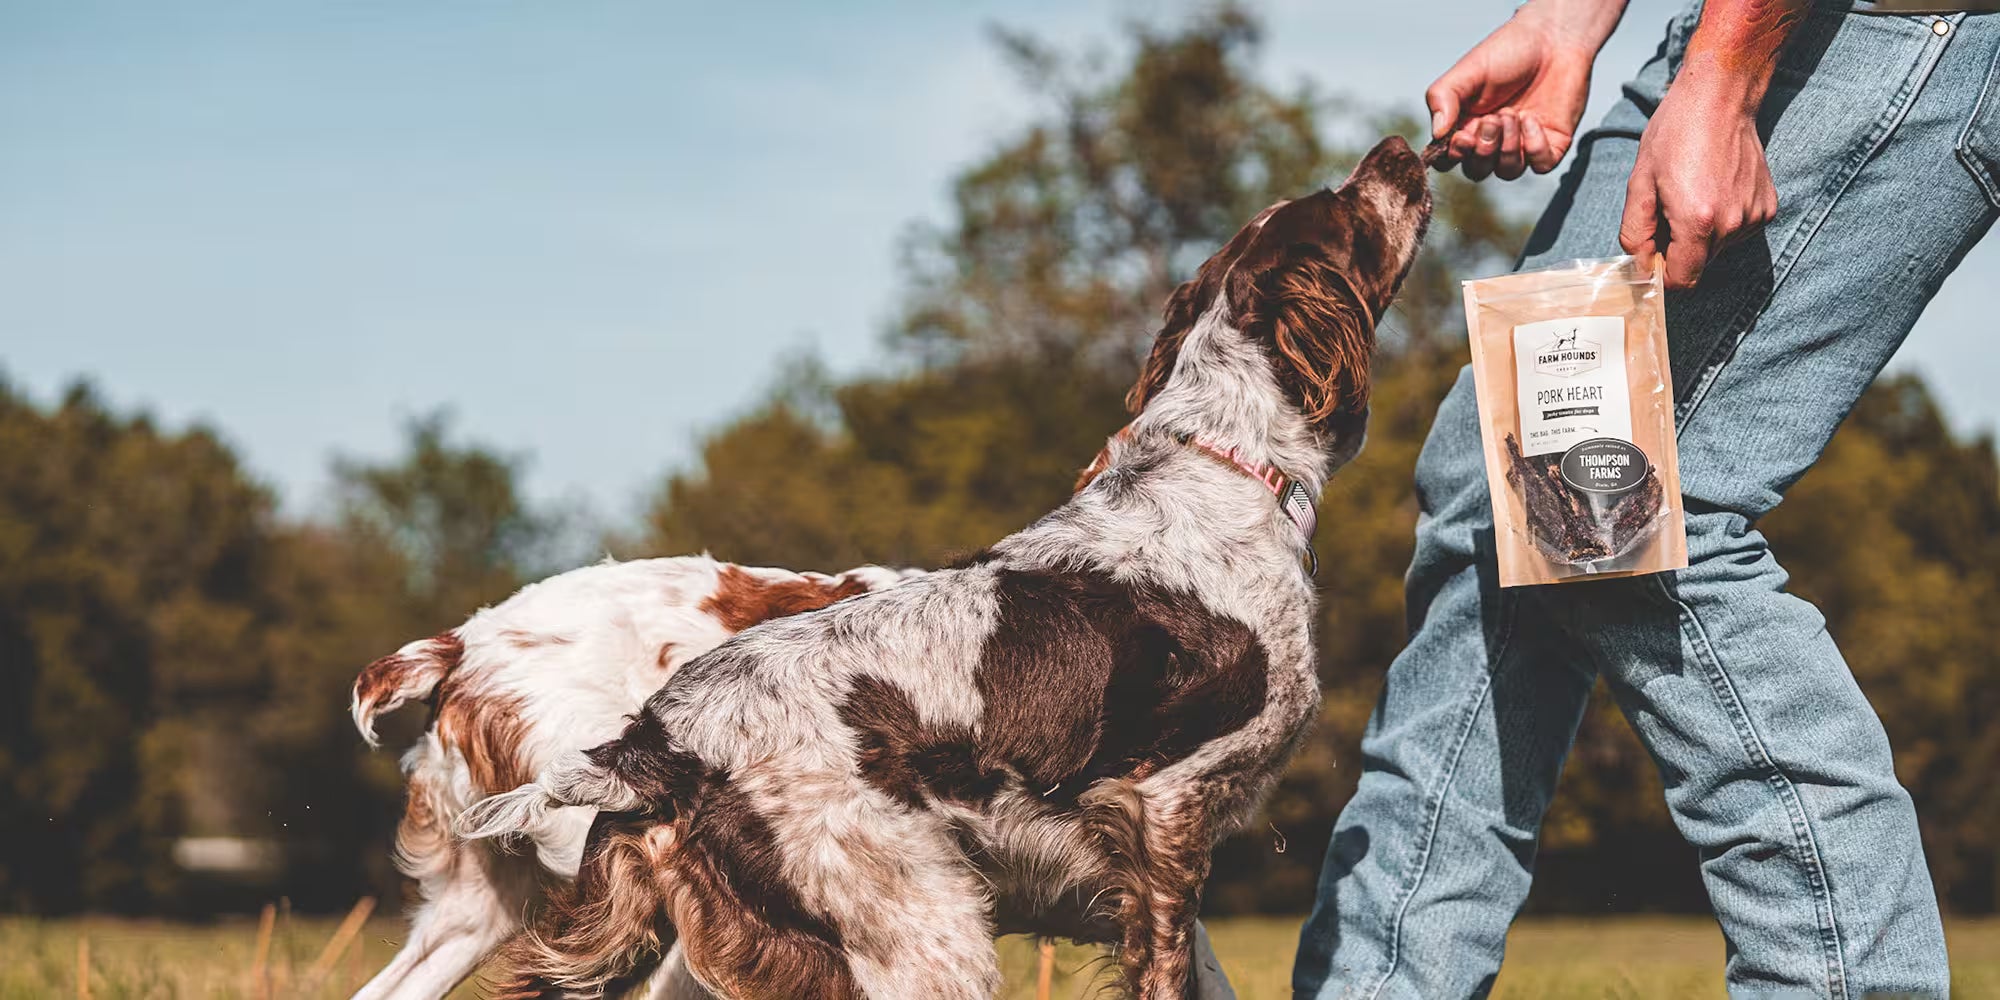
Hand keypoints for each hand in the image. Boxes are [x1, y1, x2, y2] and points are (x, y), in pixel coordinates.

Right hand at [1425, 1, 1619, 180]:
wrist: (1553, 38)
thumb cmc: (1507, 51)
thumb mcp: (1466, 72)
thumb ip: (1443, 98)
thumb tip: (1437, 135)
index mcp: (1466, 125)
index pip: (1449, 160)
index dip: (1453, 157)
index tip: (1462, 136)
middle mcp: (1493, 140)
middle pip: (1477, 170)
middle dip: (1483, 150)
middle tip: (1492, 119)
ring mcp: (1523, 144)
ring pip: (1508, 172)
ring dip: (1507, 148)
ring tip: (1513, 115)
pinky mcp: (1552, 144)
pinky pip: (1540, 165)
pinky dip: (1534, 147)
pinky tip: (1532, 119)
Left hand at [1617, 77, 1777, 289]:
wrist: (1721, 97)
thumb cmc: (1675, 134)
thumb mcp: (1639, 183)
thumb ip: (1635, 232)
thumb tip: (1641, 266)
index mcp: (1698, 221)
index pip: (1682, 281)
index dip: (1661, 273)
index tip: (1652, 252)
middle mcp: (1733, 225)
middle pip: (1699, 265)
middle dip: (1678, 249)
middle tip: (1667, 208)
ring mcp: (1755, 217)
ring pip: (1718, 249)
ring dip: (1700, 234)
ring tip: (1691, 193)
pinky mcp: (1768, 207)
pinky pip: (1737, 231)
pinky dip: (1722, 221)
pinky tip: (1714, 189)